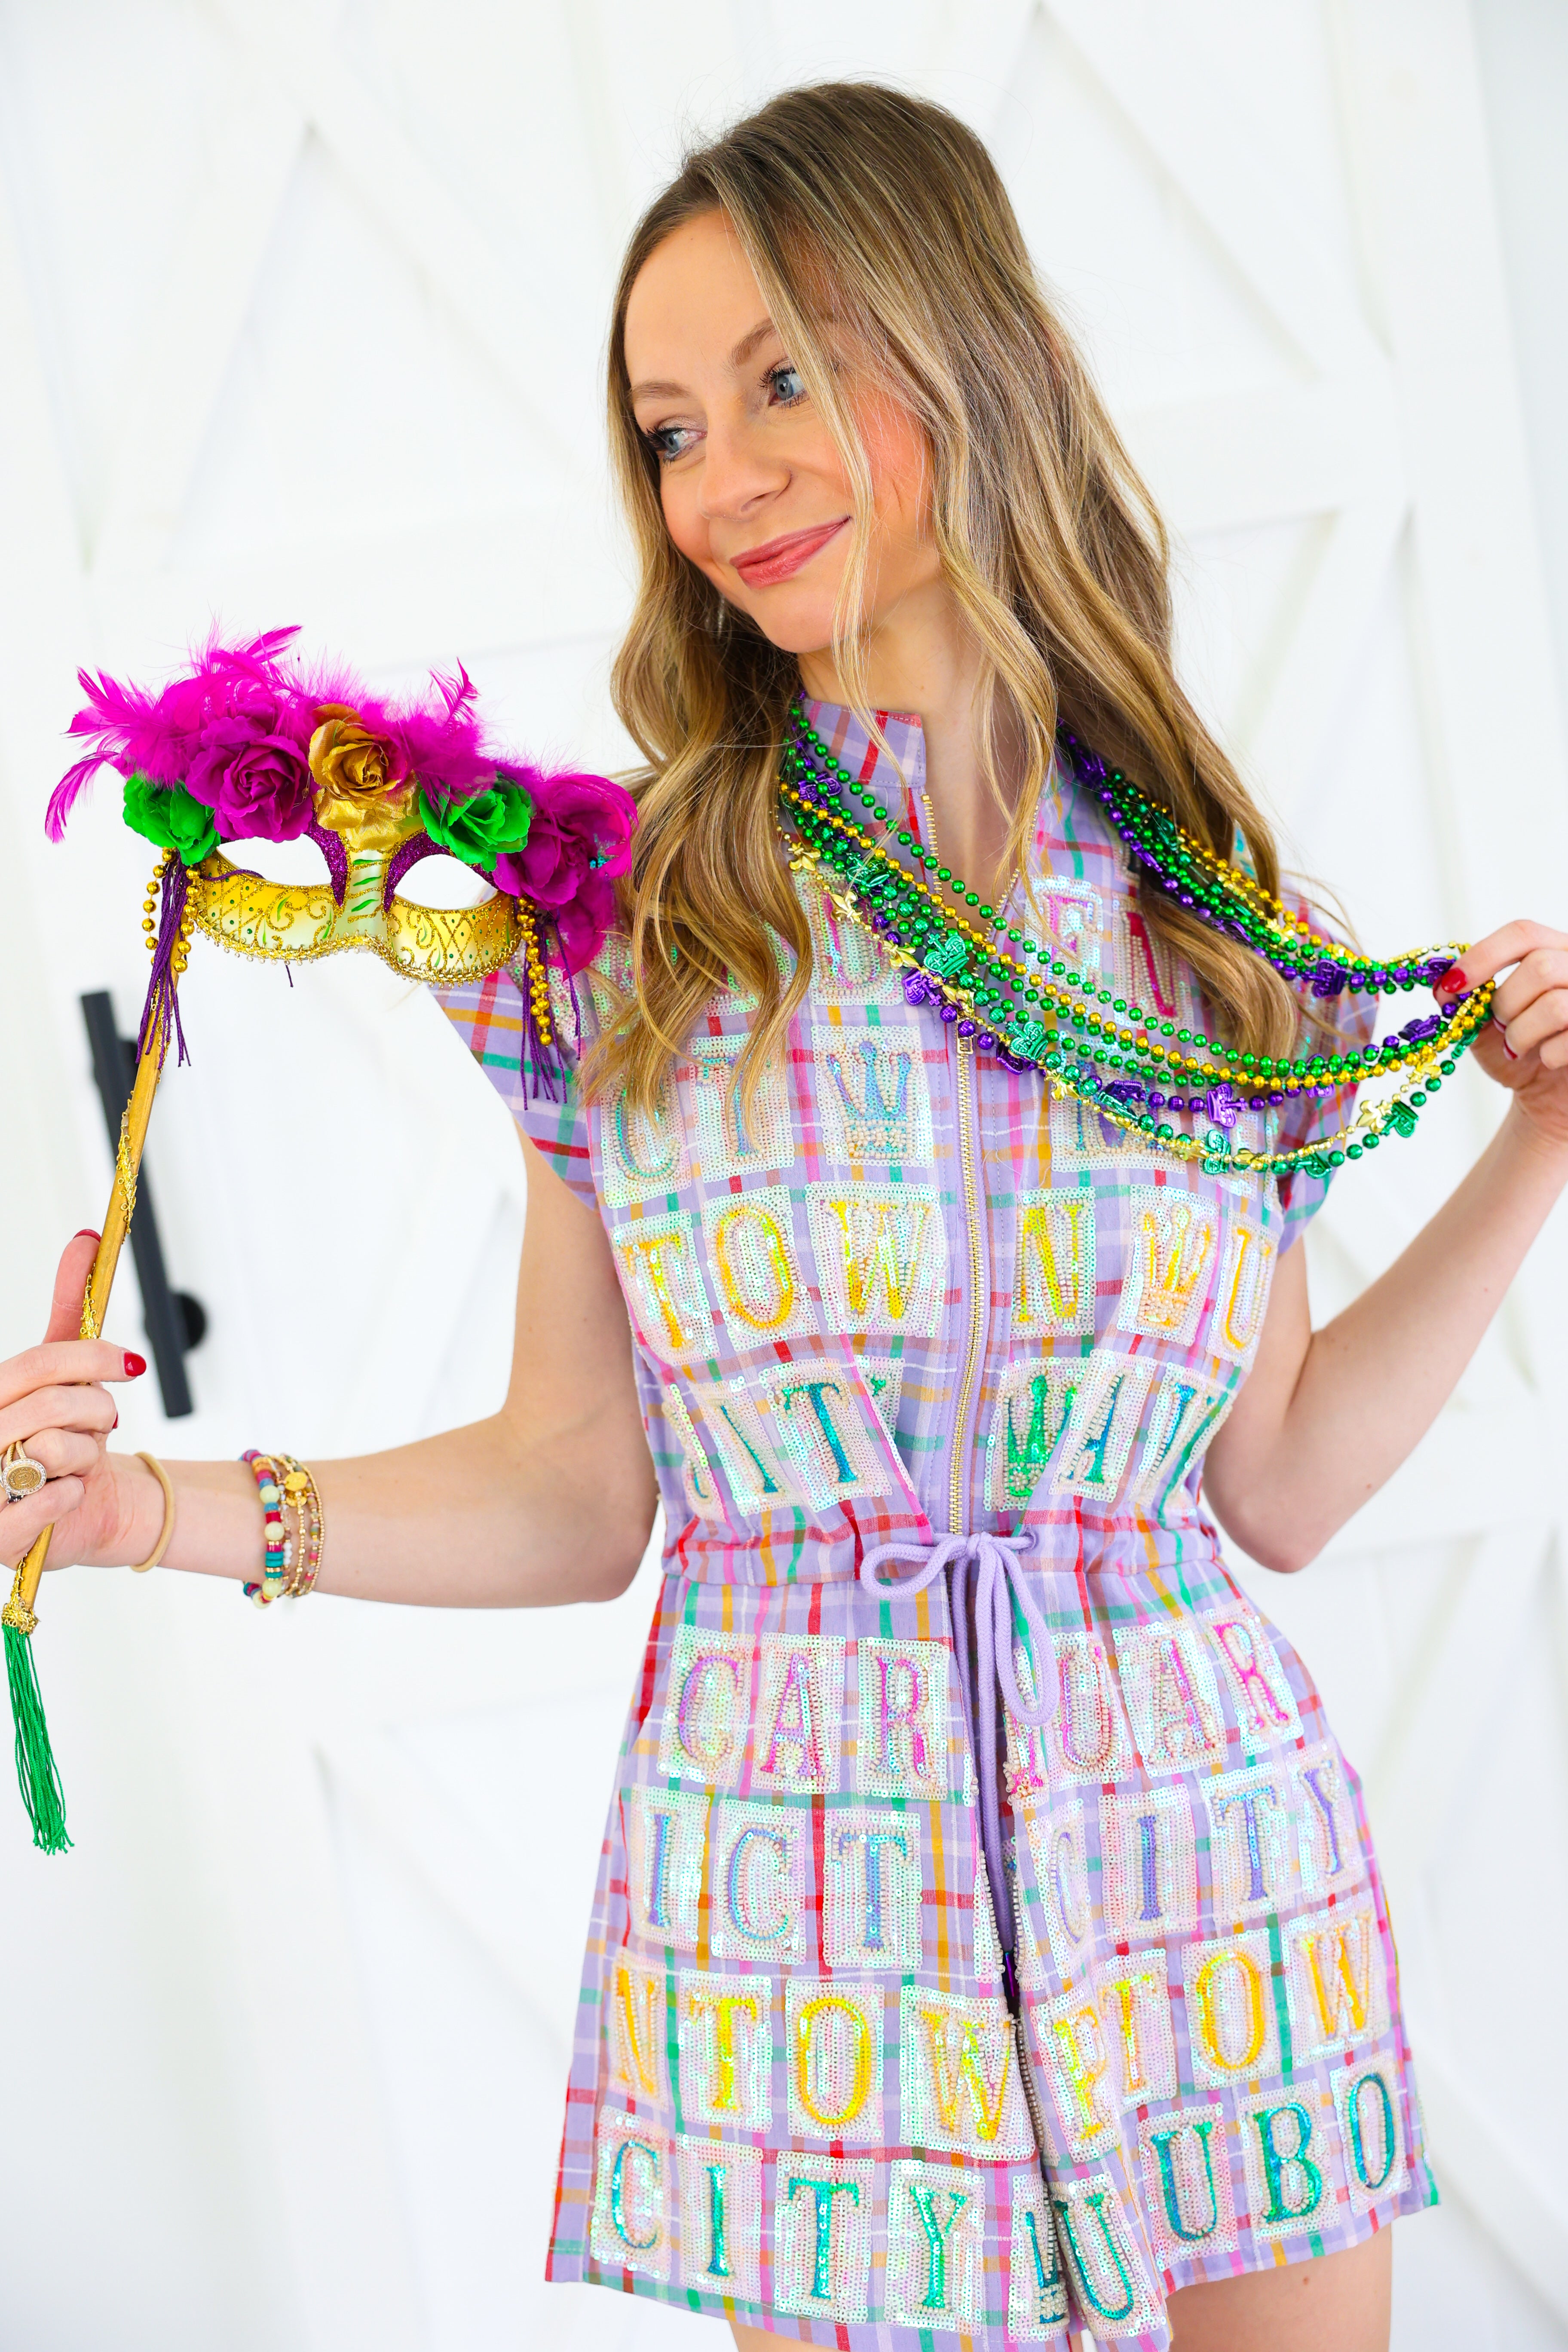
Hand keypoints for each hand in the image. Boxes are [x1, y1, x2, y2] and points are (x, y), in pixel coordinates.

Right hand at [0, 1233, 151, 1576]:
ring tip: (79, 1462)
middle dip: (97, 1413)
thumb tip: (85, 1241)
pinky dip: (74, 1495)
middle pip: (54, 1404)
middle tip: (102, 1425)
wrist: (78, 1508)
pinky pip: (53, 1500)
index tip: (129, 1366)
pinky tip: (69, 1495)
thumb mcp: (67, 1372)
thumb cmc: (65, 1435)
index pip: (38, 1363)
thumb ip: (72, 1308)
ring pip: (56, 1449)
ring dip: (88, 1455)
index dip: (91, 1359)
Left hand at [1438, 920, 1567, 1150]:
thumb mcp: (1483, 1023)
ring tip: (1518, 1047)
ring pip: (1554, 1005)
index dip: (1483, 957)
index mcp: (1554, 950)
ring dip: (1522, 1034)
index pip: (1522, 934)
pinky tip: (1546, 1059)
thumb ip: (1466, 1001)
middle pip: (1540, 967)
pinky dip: (1547, 1055)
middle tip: (1499, 1026)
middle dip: (1506, 1004)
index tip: (1453, 986)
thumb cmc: (1519, 1050)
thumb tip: (1444, 987)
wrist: (1547, 1093)